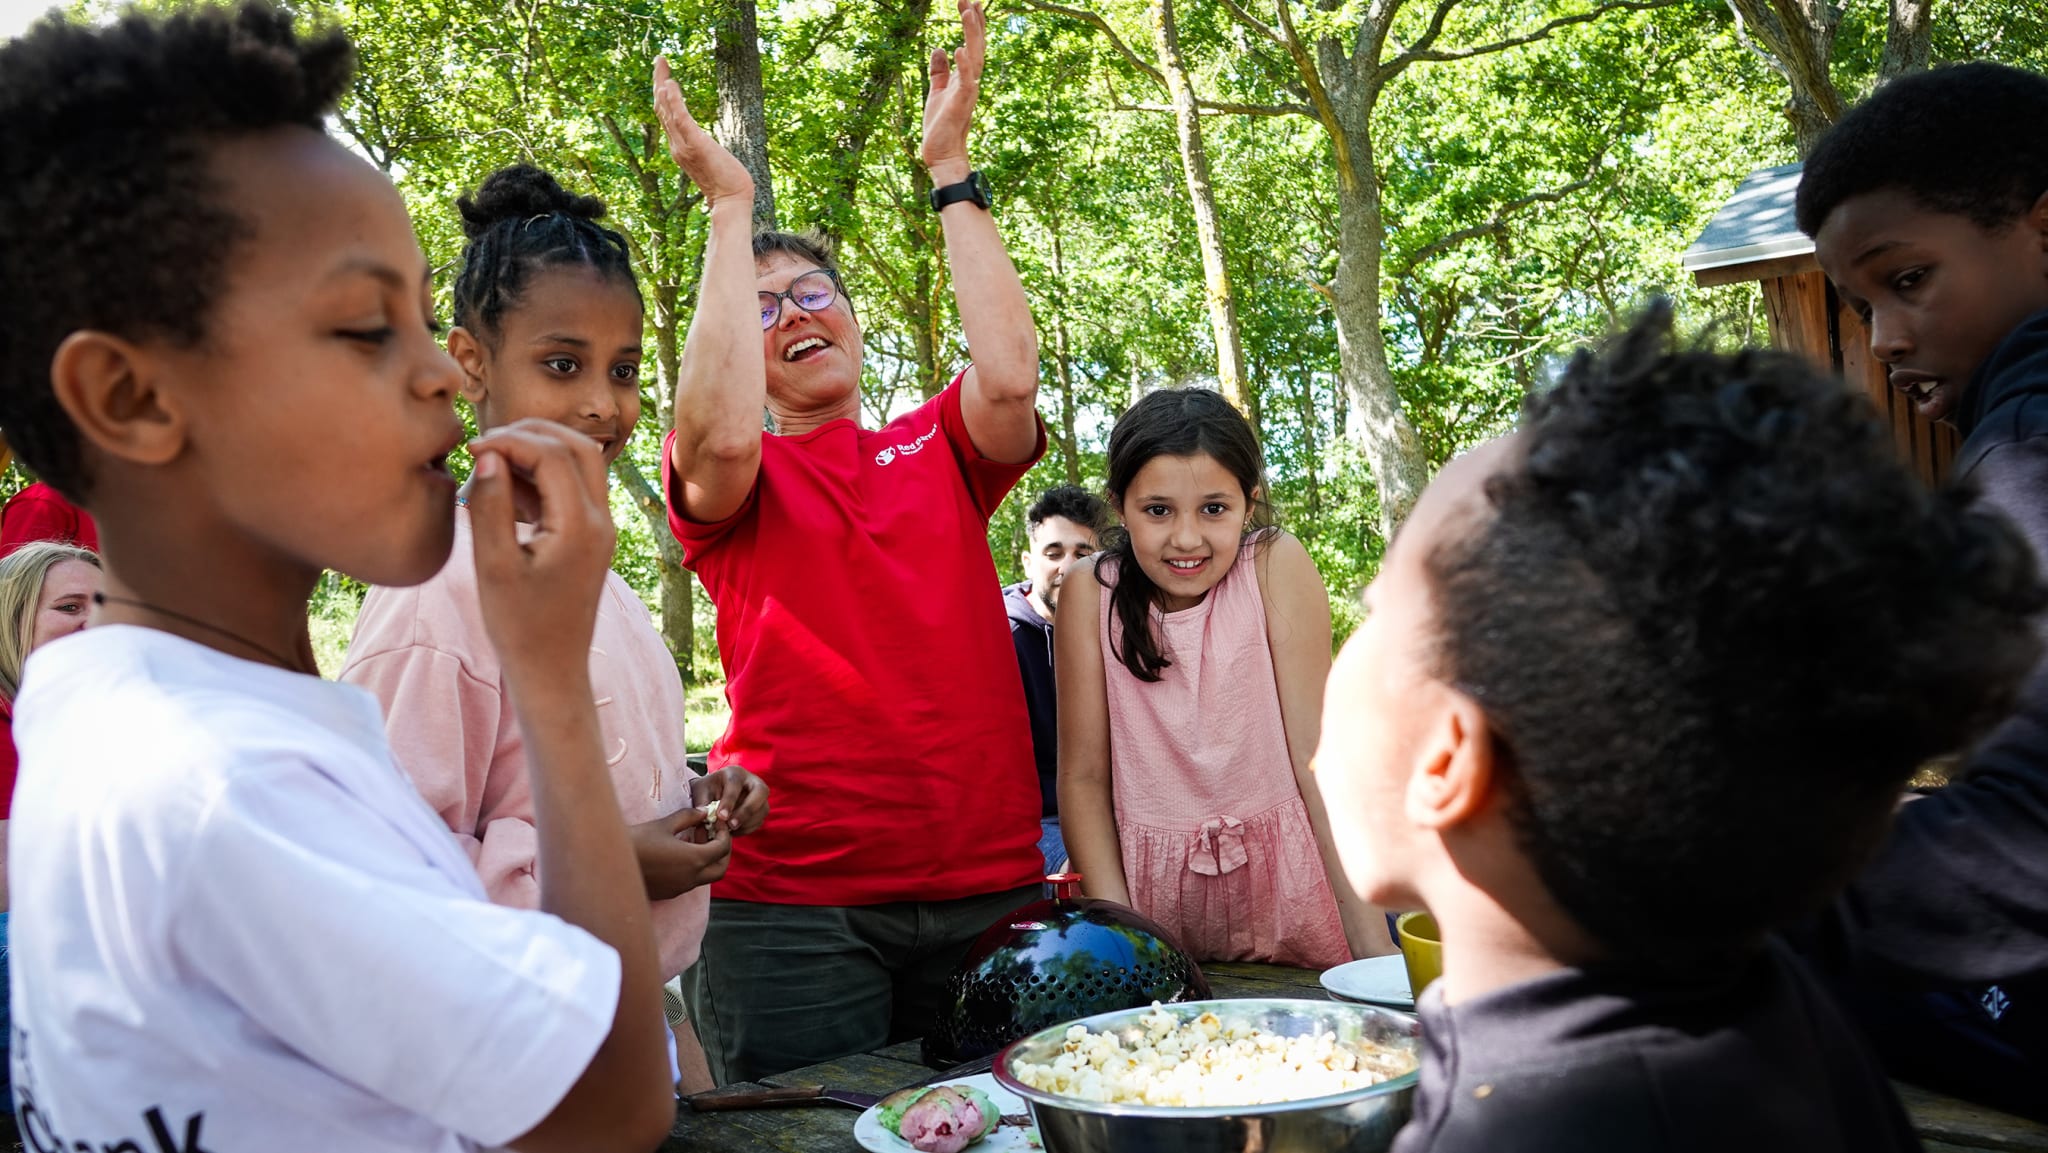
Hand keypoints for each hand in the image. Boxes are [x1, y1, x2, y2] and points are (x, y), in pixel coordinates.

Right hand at [467, 419, 614, 680]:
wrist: (552, 669)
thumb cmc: (519, 626)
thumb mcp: (493, 565)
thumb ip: (491, 506)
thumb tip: (488, 455)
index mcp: (581, 527)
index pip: (553, 455)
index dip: (511, 441)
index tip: (471, 449)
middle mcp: (601, 521)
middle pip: (578, 447)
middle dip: (532, 434)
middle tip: (486, 443)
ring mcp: (601, 528)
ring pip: (581, 463)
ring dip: (539, 451)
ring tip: (492, 464)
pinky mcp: (591, 537)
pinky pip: (575, 488)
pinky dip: (543, 476)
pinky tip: (506, 490)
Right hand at [630, 807, 733, 899]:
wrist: (611, 863)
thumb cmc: (638, 840)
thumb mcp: (664, 824)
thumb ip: (689, 817)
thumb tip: (704, 811)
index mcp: (694, 859)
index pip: (722, 848)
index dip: (724, 834)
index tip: (717, 823)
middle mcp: (691, 878)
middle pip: (721, 869)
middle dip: (722, 852)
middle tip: (714, 835)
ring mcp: (680, 888)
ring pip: (706, 877)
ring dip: (707, 860)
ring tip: (694, 841)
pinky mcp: (669, 893)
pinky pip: (690, 882)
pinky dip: (693, 869)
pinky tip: (680, 853)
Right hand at [653, 56, 755, 208]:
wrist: (731, 200)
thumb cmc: (726, 182)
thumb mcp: (710, 159)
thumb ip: (701, 147)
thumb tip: (703, 142)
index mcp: (680, 147)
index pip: (667, 116)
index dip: (663, 95)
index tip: (664, 75)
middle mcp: (677, 144)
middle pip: (662, 108)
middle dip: (659, 81)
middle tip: (660, 59)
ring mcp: (684, 145)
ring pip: (667, 111)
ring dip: (663, 85)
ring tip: (662, 65)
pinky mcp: (695, 144)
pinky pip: (681, 119)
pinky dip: (674, 101)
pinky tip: (671, 85)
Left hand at [698, 766, 768, 835]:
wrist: (713, 794)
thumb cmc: (706, 791)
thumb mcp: (700, 792)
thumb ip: (703, 802)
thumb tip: (706, 815)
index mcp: (735, 772)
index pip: (736, 784)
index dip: (729, 801)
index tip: (721, 817)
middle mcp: (752, 781)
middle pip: (761, 791)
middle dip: (747, 810)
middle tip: (732, 825)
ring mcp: (760, 795)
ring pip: (763, 809)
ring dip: (747, 822)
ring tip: (730, 830)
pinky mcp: (762, 808)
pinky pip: (760, 820)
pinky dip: (748, 828)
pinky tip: (734, 831)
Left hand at [920, 0, 985, 182]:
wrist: (941, 154)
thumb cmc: (941, 126)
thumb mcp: (936, 91)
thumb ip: (939, 70)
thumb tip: (938, 48)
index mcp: (965, 76)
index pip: (971, 44)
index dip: (971, 23)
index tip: (968, 1)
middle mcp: (970, 80)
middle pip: (976, 44)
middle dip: (973, 21)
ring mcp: (967, 92)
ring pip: (974, 57)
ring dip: (972, 35)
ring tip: (968, 12)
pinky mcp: (960, 104)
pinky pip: (965, 82)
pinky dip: (964, 66)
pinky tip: (959, 49)